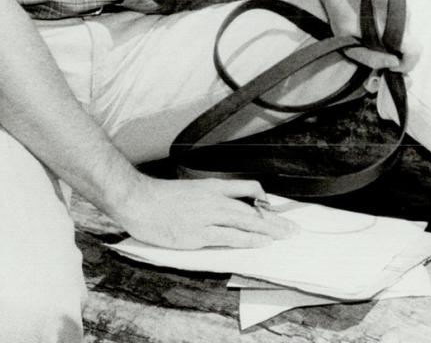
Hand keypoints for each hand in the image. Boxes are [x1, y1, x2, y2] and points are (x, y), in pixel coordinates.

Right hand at [114, 175, 296, 249]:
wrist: (138, 200)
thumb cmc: (159, 198)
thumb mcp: (189, 191)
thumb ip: (208, 198)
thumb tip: (224, 209)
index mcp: (212, 186)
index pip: (247, 188)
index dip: (264, 199)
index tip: (274, 209)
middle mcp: (214, 199)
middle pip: (253, 208)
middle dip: (275, 220)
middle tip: (292, 228)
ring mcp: (208, 216)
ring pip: (247, 221)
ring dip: (269, 230)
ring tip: (284, 237)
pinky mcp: (199, 233)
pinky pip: (231, 237)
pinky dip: (249, 240)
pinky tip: (261, 243)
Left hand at [314, 0, 404, 71]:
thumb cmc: (342, 13)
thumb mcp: (350, 43)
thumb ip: (372, 58)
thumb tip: (393, 63)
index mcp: (393, 28)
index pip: (415, 51)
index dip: (406, 64)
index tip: (391, 67)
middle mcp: (403, 16)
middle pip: (409, 44)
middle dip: (397, 54)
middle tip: (377, 55)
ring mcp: (402, 7)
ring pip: (404, 33)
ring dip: (392, 41)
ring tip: (371, 37)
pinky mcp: (397, 1)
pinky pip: (399, 22)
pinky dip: (390, 29)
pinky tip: (372, 25)